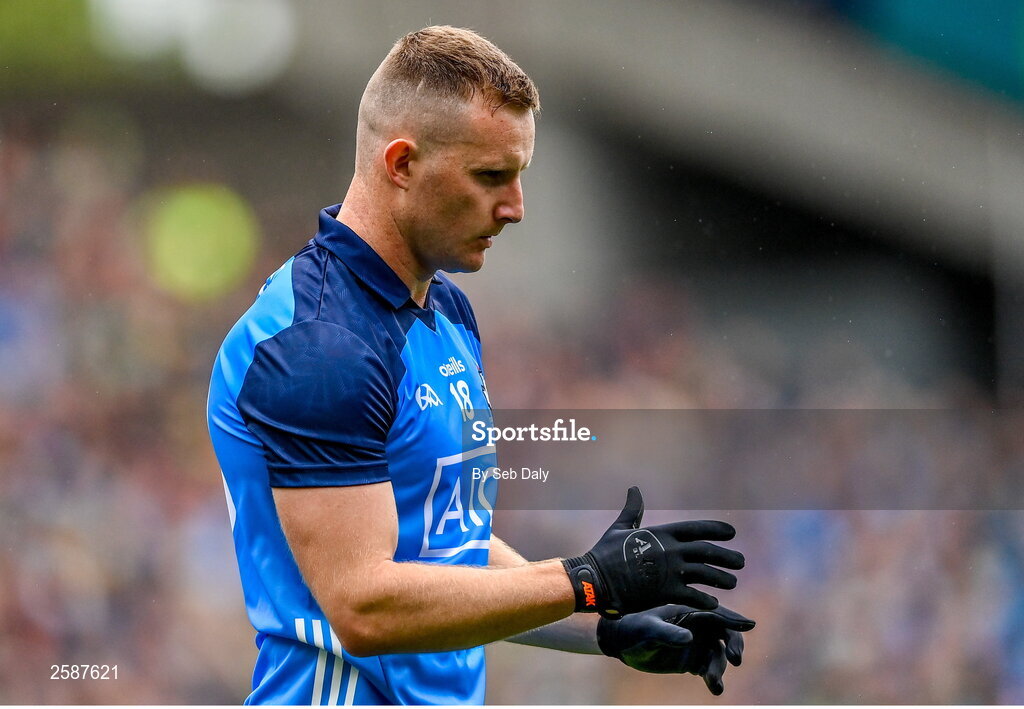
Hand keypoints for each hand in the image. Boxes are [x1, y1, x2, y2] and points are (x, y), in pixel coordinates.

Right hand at [562, 487, 743, 616]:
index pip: (696, 529)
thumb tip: (634, 488)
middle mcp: (670, 551)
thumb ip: (633, 510)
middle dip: (727, 556)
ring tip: (732, 582)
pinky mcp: (666, 592)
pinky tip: (714, 604)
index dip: (716, 530)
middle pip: (707, 552)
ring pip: (706, 575)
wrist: (594, 580)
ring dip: (722, 579)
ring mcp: (670, 572)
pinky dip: (706, 600)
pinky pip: (694, 596)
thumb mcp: (621, 528)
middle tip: (740, 562)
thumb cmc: (605, 553)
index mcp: (662, 533)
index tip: (731, 533)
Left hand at [597, 604, 754, 694]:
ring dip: (719, 668)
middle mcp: (697, 626)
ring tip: (713, 683)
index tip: (750, 625)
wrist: (621, 642)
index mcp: (689, 610)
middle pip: (725, 633)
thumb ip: (668, 633)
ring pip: (718, 655)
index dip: (734, 619)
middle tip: (735, 659)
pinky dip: (714, 679)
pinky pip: (709, 669)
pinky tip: (715, 689)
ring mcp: (696, 643)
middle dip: (733, 644)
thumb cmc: (633, 628)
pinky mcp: (691, 660)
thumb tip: (689, 638)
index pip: (717, 613)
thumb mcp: (648, 630)